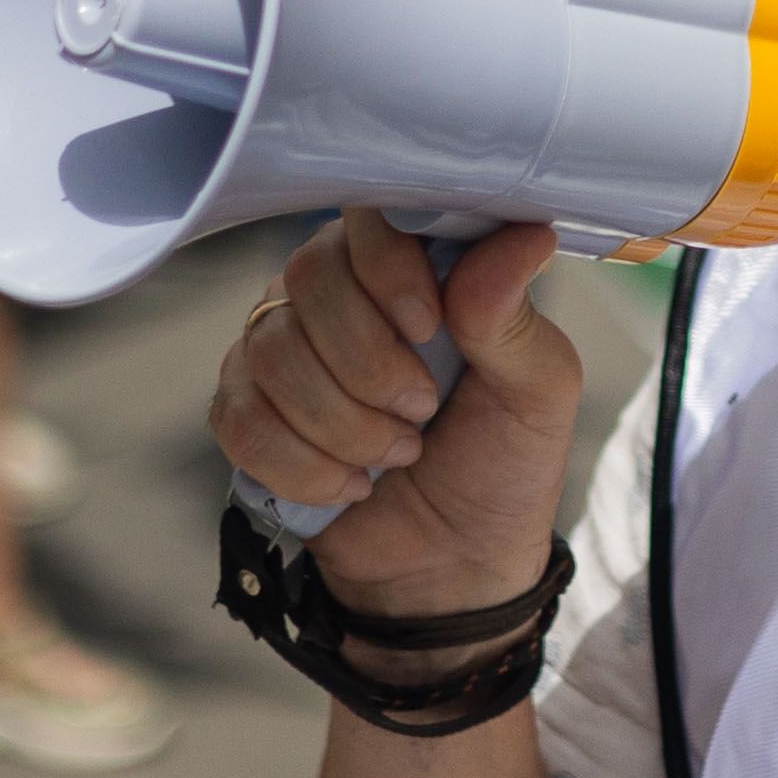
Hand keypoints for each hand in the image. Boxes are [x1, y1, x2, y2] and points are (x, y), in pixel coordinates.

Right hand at [207, 211, 578, 622]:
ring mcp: (280, 346)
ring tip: (396, 455)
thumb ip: (513, 316)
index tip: (428, 329)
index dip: (386, 269)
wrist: (454, 561)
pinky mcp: (247, 409)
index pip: (367, 215)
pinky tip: (349, 487)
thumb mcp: (537, 391)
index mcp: (411, 262)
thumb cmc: (502, 462)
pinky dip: (301, 466)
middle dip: (369, 366)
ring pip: (270, 353)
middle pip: (308, 280)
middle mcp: (335, 289)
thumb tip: (526, 234)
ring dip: (342, 425)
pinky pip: (240, 418)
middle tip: (422, 413)